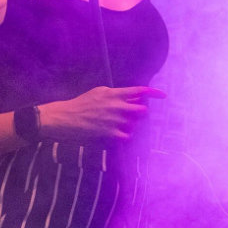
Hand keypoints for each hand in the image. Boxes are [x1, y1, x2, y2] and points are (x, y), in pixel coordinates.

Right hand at [38, 86, 165, 142]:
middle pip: (142, 110)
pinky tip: (116, 135)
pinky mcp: (110, 133)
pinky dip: (124, 136)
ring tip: (116, 125)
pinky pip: (127, 136)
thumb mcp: (98, 92)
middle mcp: (117, 106)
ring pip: (135, 124)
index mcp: (114, 94)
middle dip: (139, 114)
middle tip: (130, 116)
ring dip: (130, 125)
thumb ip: (115, 93)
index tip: (163, 95)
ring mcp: (114, 120)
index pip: (139, 91)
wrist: (64, 118)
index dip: (154, 93)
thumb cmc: (80, 104)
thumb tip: (129, 95)